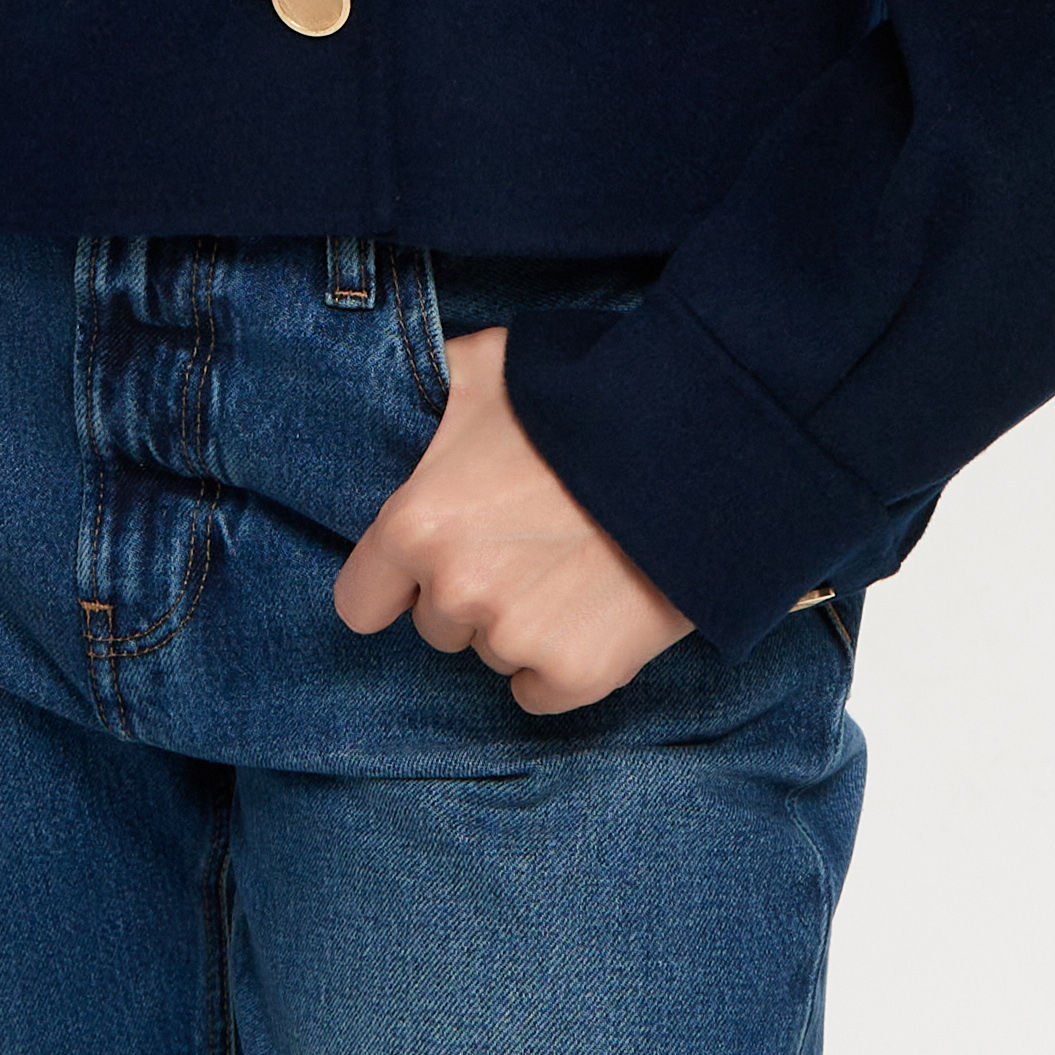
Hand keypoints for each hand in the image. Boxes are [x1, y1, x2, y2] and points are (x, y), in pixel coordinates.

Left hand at [334, 322, 693, 714]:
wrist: (694, 446)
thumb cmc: (583, 398)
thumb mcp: (486, 366)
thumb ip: (430, 394)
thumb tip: (405, 399)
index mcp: (418, 524)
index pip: (361, 601)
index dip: (392, 583)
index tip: (422, 567)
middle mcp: (456, 591)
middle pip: (436, 625)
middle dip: (469, 590)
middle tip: (524, 538)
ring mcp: (516, 637)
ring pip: (491, 651)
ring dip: (518, 620)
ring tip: (570, 560)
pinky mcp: (575, 674)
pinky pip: (539, 689)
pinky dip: (561, 662)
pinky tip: (591, 606)